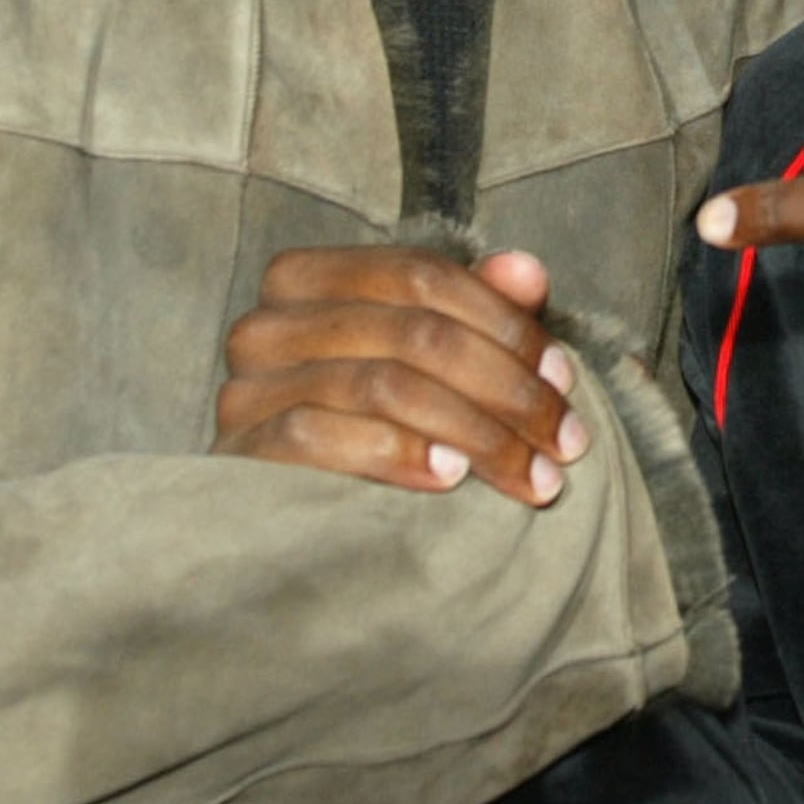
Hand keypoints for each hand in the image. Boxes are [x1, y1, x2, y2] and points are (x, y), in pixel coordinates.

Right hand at [215, 244, 587, 505]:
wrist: (289, 532)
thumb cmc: (372, 431)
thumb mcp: (431, 363)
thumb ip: (477, 309)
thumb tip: (527, 271)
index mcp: (307, 278)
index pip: (421, 276)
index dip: (506, 324)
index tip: (564, 379)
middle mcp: (266, 324)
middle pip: (413, 332)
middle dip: (507, 389)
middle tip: (565, 441)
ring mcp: (244, 389)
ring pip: (383, 385)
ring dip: (477, 433)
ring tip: (532, 476)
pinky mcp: (238, 453)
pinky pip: (320, 437)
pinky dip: (396, 453)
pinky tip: (450, 479)